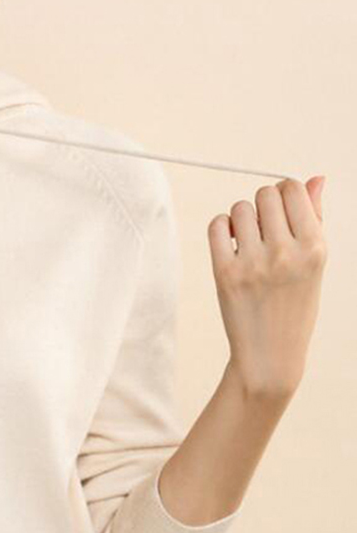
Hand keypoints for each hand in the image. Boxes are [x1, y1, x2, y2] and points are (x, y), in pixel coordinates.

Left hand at [207, 175, 326, 398]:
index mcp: (314, 247)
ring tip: (249, 241)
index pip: (292, 189)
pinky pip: (217, 226)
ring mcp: (253, 263)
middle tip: (264, 230)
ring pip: (240, 208)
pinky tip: (230, 244)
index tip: (281, 211)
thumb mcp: (315, 264)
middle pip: (264, 194)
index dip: (284, 193)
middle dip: (263, 206)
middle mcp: (285, 252)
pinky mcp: (225, 273)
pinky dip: (221, 228)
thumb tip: (314, 179)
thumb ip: (314, 218)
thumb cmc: (295, 305)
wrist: (271, 353)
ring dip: (242, 219)